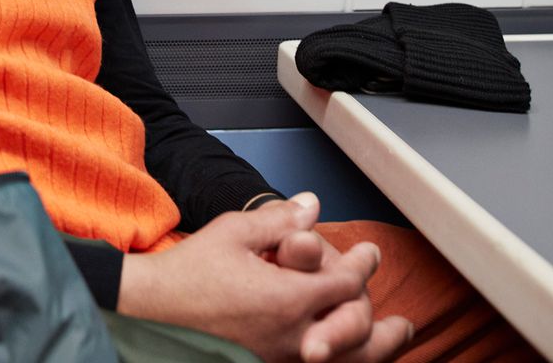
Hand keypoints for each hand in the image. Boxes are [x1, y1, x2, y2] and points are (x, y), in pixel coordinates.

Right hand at [118, 196, 412, 362]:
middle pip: (357, 333)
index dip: (363, 265)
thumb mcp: (234, 232)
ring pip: (343, 362)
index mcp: (287, 298)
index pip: (344, 283)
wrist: (151, 310)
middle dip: (383, 324)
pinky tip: (346, 356)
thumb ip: (279, 220)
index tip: (370, 252)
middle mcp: (291, 336)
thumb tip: (313, 206)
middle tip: (400, 317)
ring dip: (373, 352)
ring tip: (394, 344)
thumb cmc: (189, 270)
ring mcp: (278, 357)